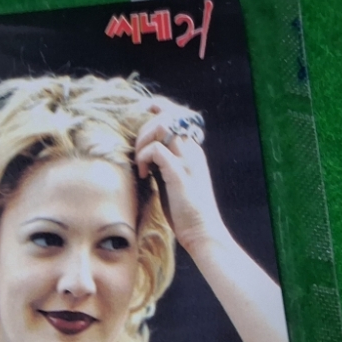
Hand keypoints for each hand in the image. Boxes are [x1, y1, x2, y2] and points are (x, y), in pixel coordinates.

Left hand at [134, 100, 226, 253]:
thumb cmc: (186, 212)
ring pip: (163, 126)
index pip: (178, 114)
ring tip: (140, 162)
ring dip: (144, 139)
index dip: (159, 108)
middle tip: (138, 152)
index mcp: (193, 150)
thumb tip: (145, 155)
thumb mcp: (172, 181)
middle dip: (145, 127)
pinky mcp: (179, 174)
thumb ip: (163, 165)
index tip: (142, 118)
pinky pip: (157, 150)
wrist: (203, 233)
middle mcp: (193, 150)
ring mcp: (188, 161)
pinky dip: (144, 157)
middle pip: (169, 115)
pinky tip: (144, 174)